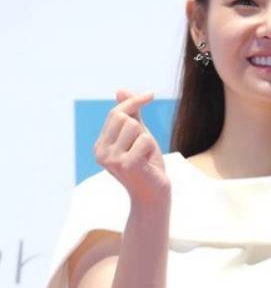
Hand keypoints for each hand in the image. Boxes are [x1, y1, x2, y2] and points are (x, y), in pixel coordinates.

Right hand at [93, 88, 170, 205]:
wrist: (154, 197)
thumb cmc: (147, 167)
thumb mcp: (139, 137)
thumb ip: (132, 115)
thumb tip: (120, 89)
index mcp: (100, 146)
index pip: (116, 114)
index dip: (133, 102)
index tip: (152, 94)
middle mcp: (101, 152)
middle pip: (123, 117)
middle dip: (141, 129)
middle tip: (144, 150)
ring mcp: (111, 159)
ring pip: (134, 126)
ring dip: (147, 140)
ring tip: (146, 158)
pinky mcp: (126, 164)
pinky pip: (144, 140)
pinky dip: (151, 150)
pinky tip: (148, 164)